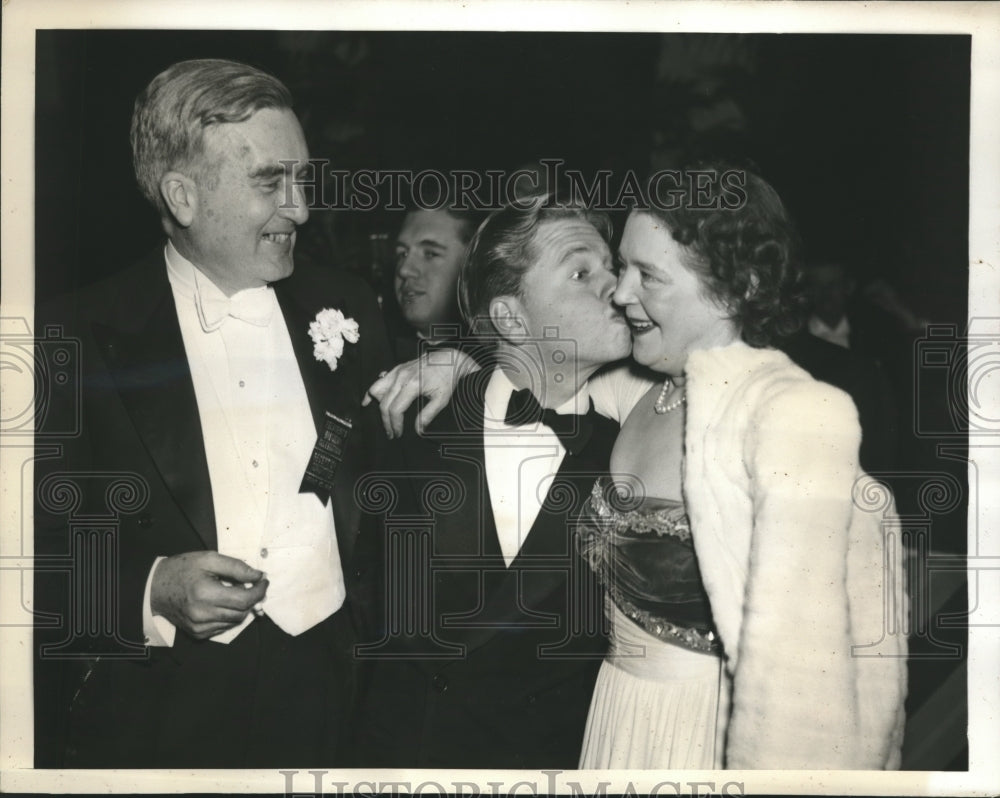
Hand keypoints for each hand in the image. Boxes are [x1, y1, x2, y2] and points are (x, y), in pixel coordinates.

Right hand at [150, 551, 267, 639]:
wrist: (155, 588)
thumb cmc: (182, 569)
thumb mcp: (209, 559)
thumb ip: (236, 567)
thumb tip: (258, 575)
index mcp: (205, 594)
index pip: (244, 599)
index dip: (259, 591)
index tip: (263, 580)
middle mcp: (202, 614)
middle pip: (242, 612)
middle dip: (252, 598)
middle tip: (253, 585)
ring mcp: (199, 627)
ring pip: (235, 621)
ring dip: (241, 607)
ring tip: (235, 592)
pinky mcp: (197, 634)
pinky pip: (224, 627)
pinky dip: (229, 616)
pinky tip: (223, 603)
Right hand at [363, 349, 479, 437]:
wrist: (449, 359)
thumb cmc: (447, 378)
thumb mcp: (441, 399)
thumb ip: (428, 415)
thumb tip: (418, 430)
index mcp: (412, 385)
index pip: (396, 409)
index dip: (395, 424)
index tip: (398, 433)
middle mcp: (401, 377)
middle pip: (384, 403)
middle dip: (386, 421)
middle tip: (391, 433)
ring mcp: (397, 371)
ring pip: (377, 390)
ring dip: (377, 406)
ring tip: (381, 419)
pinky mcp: (397, 369)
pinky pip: (379, 380)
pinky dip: (373, 391)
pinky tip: (368, 401)